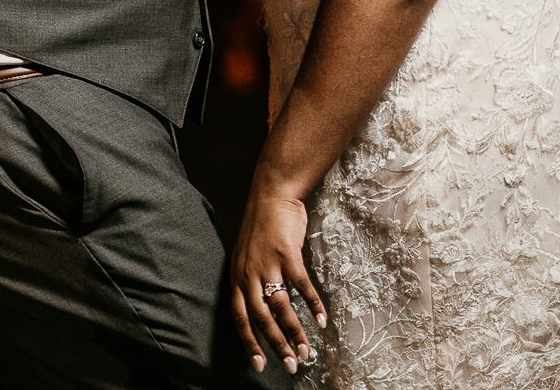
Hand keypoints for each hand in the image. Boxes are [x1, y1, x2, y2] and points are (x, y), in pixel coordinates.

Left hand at [231, 173, 325, 372]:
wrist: (271, 192)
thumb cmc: (261, 225)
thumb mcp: (246, 255)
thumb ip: (250, 281)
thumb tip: (262, 310)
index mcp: (238, 277)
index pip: (240, 318)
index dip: (249, 343)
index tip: (260, 366)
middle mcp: (249, 274)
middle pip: (261, 318)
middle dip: (275, 345)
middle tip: (290, 365)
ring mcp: (268, 263)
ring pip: (280, 306)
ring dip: (294, 332)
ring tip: (306, 351)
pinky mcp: (287, 253)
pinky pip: (300, 285)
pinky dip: (312, 304)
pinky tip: (321, 320)